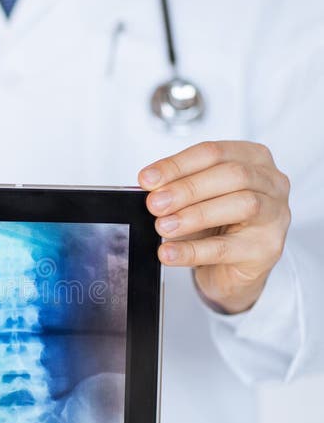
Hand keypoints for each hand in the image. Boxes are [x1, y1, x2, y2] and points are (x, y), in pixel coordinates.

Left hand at [138, 141, 290, 313]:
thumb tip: (151, 187)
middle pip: (232, 175)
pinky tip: (170, 252)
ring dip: (194, 215)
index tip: (147, 179)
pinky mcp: (268, 249)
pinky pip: (228, 248)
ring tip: (163, 226)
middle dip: (187, 189)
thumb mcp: (197, 199)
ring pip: (240, 205)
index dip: (178, 165)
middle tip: (155, 203)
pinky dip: (193, 250)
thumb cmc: (218, 226)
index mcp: (253, 158)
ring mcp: (275, 215)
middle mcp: (271, 183)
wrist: (232, 269)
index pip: (214, 153)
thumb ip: (178, 188)